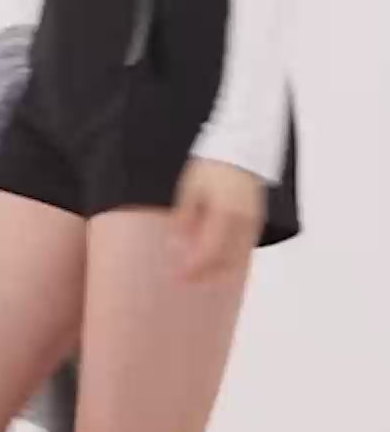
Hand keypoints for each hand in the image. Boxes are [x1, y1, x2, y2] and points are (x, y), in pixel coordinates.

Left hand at [169, 156, 265, 280]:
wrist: (241, 150)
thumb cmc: (211, 168)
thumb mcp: (190, 190)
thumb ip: (183, 220)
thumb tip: (174, 246)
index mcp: (225, 212)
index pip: (209, 251)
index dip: (193, 268)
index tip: (176, 277)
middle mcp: (243, 221)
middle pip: (225, 260)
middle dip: (204, 275)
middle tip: (183, 281)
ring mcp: (253, 223)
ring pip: (238, 259)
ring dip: (217, 272)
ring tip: (197, 277)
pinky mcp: (257, 223)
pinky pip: (245, 250)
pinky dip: (230, 262)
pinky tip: (215, 266)